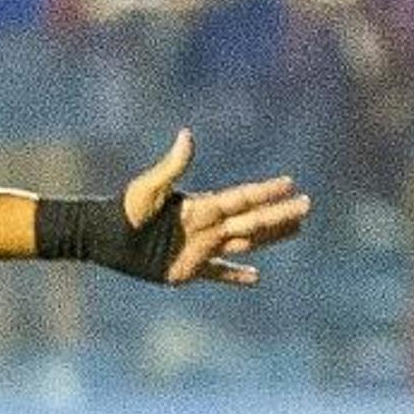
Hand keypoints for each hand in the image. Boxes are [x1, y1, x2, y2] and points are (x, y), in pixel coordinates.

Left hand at [124, 131, 308, 286]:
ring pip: (245, 243)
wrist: (105, 238)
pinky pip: (218, 274)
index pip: (242, 197)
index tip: (290, 183)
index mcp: (201, 206)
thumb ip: (172, 166)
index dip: (266, 191)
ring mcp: (201, 248)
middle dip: (280, 214)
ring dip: (271, 237)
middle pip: (252, 220)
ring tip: (297, 229)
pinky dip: (236, 277)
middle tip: (308, 205)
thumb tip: (187, 135)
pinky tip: (256, 278)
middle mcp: (207, 226)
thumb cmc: (124, 210)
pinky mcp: (189, 270)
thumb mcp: (149, 188)